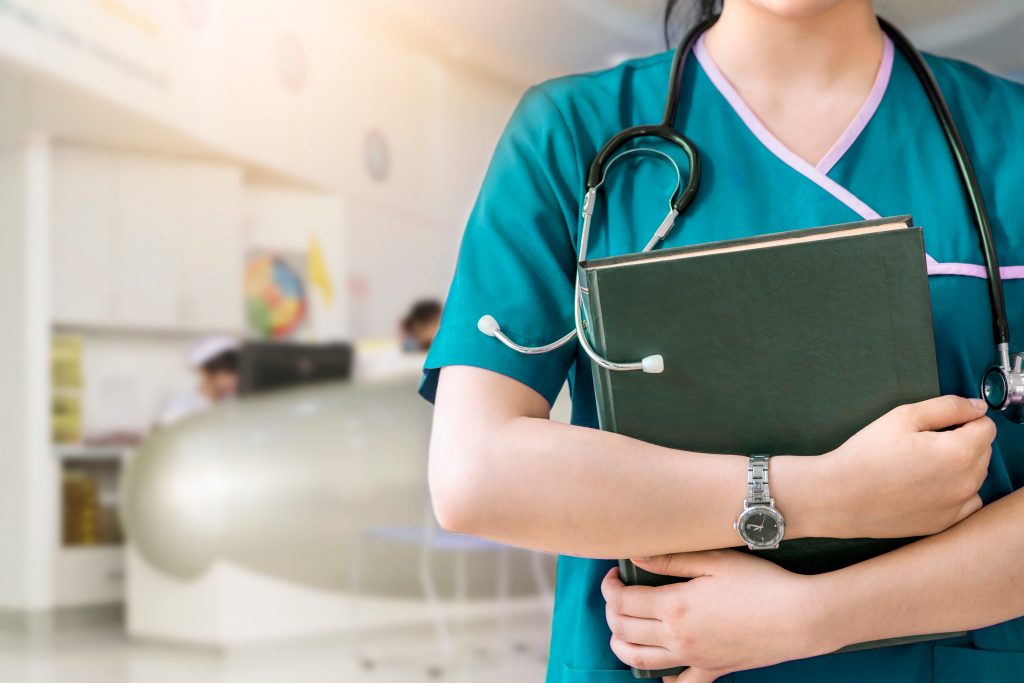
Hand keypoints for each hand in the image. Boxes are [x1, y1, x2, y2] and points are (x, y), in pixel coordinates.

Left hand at [602, 551, 831, 680]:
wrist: (800, 618)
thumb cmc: (760, 583)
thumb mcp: (715, 561)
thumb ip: (671, 559)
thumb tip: (636, 556)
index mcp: (675, 606)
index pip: (622, 601)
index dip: (609, 587)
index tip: (614, 574)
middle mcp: (678, 637)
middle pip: (624, 629)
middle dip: (610, 612)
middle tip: (617, 595)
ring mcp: (694, 658)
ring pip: (640, 660)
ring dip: (621, 644)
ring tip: (622, 628)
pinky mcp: (714, 669)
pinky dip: (664, 681)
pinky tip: (661, 672)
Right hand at [821, 395, 995, 537]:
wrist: (840, 496)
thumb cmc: (866, 454)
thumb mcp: (903, 417)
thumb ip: (947, 407)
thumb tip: (977, 407)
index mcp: (959, 452)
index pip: (987, 427)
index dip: (964, 419)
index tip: (939, 424)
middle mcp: (966, 482)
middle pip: (984, 451)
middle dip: (963, 441)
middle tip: (923, 443)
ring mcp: (957, 507)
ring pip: (975, 476)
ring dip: (959, 466)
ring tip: (921, 464)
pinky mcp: (945, 523)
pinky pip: (966, 501)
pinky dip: (954, 491)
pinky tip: (925, 486)